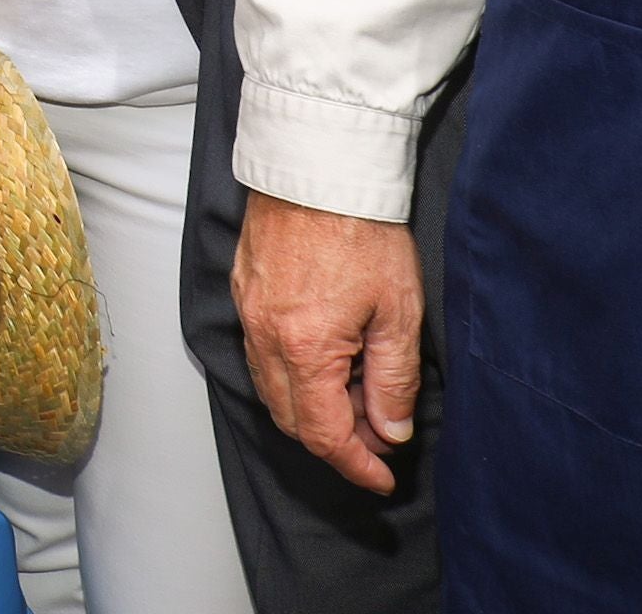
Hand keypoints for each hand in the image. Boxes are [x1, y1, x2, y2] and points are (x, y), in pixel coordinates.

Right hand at [235, 193, 425, 493]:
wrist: (318, 165)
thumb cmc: (362, 230)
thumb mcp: (398, 312)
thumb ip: (392, 380)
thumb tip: (390, 429)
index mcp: (304, 348)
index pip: (324, 433)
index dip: (356, 464)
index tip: (382, 476)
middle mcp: (265, 337)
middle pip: (290, 418)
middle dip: (334, 440)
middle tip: (378, 435)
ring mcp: (248, 312)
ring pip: (271, 387)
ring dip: (311, 407)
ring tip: (357, 396)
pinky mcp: (243, 289)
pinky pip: (259, 353)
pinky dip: (290, 373)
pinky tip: (325, 358)